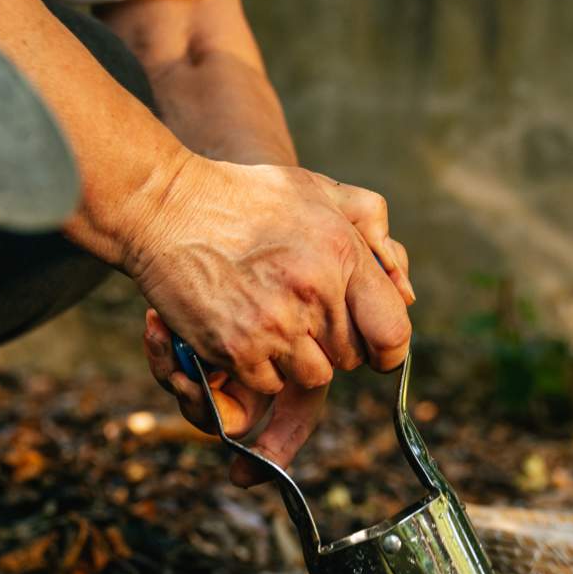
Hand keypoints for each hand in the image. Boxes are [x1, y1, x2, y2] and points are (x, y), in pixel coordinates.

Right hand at [127, 159, 413, 480]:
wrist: (166, 206)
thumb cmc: (246, 196)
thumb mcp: (317, 189)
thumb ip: (372, 227)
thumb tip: (406, 289)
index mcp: (342, 253)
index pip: (392, 331)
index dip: (386, 346)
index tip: (374, 345)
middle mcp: (314, 292)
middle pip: (350, 358)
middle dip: (332, 344)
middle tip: (302, 315)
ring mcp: (275, 324)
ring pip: (313, 376)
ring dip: (297, 359)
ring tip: (272, 320)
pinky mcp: (238, 349)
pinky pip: (269, 384)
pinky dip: (259, 368)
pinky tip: (243, 330)